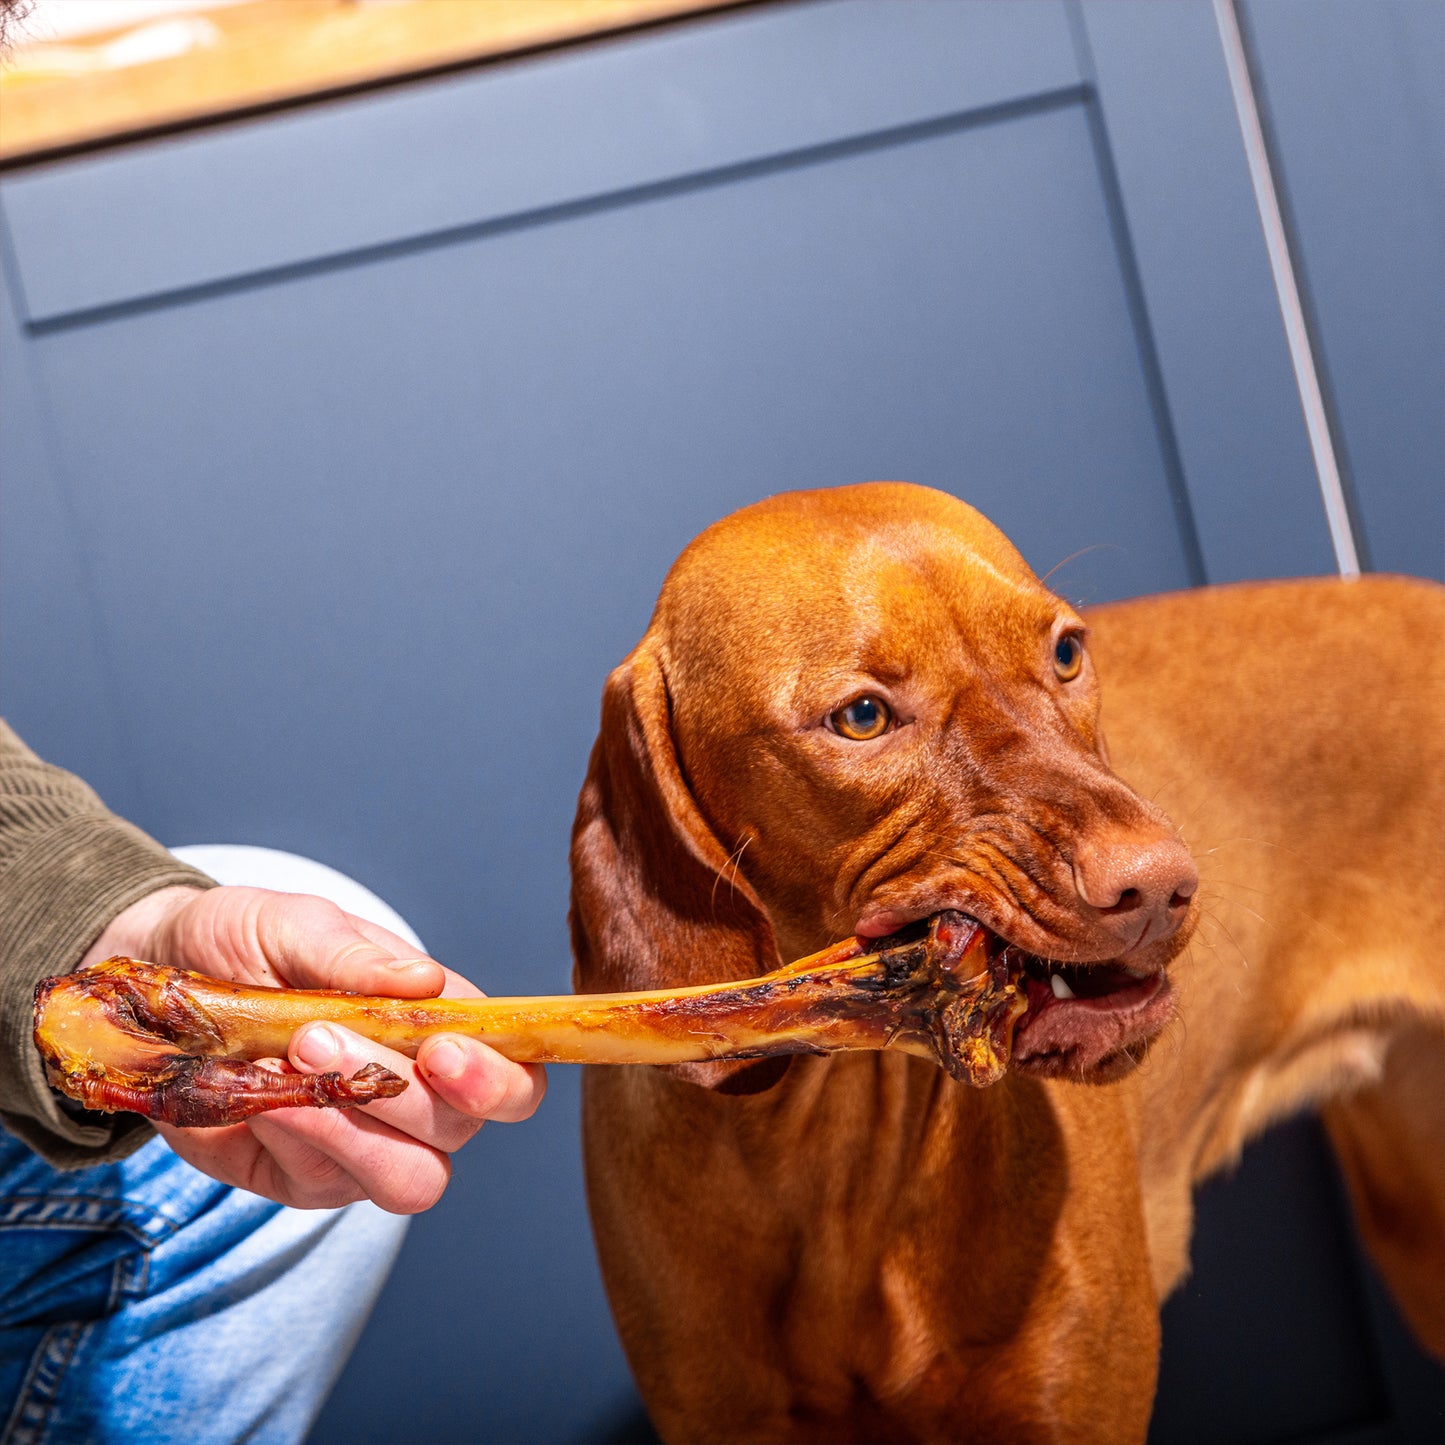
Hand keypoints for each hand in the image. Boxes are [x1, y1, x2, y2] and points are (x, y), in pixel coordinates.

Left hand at [80, 885, 545, 1211]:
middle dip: (407, 1096)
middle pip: (462, 1131)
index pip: (515, 1074)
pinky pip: (324, 1184)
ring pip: (410, 1180)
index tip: (442, 1050)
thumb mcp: (293, 923)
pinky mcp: (304, 1179)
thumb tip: (425, 980)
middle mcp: (418, 1097)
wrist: (155, 986)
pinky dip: (295, 1137)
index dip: (497, 1077)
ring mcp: (363, 1145)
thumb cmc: (245, 943)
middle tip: (323, 1038)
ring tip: (290, 1068)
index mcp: (441, 1029)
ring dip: (354, 1131)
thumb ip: (354, 953)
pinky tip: (257, 1090)